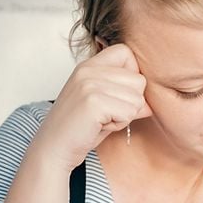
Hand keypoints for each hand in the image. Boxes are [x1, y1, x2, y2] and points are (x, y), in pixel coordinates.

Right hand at [30, 44, 151, 171]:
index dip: (131, 75)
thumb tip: (149, 103)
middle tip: (104, 113)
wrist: (53, 149)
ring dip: (124, 115)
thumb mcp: (106, 105)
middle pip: (138, 80)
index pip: (126, 52)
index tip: (116, 94)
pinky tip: (99, 126)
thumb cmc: (81, 129)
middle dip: (129, 103)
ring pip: (137, 99)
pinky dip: (119, 124)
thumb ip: (127, 96)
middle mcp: (88, 70)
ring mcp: (89, 84)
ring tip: (100, 120)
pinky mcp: (93, 102)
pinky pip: (130, 112)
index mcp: (88, 65)